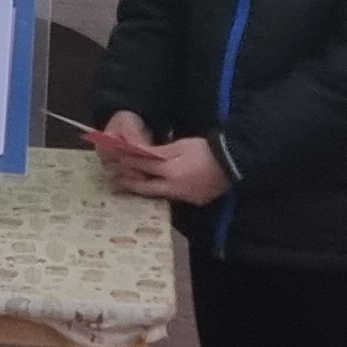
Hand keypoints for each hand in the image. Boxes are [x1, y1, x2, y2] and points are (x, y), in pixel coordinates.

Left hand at [92, 113, 228, 204]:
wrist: (232, 163)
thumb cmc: (205, 149)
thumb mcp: (181, 145)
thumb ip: (159, 152)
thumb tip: (141, 154)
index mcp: (171, 170)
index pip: (143, 167)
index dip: (128, 163)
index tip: (115, 159)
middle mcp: (174, 187)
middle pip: (145, 187)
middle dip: (129, 181)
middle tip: (114, 176)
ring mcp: (184, 196)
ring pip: (157, 193)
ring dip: (142, 187)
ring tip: (130, 182)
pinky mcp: (192, 200)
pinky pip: (170, 196)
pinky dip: (159, 190)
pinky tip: (154, 186)